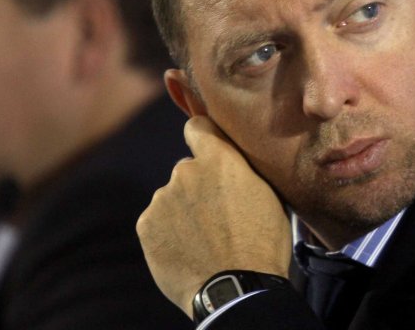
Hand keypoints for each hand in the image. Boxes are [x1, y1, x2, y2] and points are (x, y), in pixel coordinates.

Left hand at [137, 115, 291, 316]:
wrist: (236, 288)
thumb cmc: (262, 243)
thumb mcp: (268, 197)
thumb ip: (243, 173)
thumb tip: (236, 167)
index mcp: (219, 159)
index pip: (198, 126)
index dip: (203, 137)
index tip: (209, 151)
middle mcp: (185, 171)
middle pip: (188, 170)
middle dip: (199, 186)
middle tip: (217, 214)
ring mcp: (162, 199)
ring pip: (172, 198)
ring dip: (184, 212)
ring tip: (204, 240)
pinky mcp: (146, 225)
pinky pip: (158, 221)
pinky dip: (169, 232)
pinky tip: (187, 250)